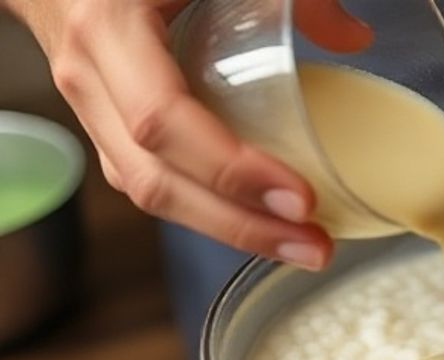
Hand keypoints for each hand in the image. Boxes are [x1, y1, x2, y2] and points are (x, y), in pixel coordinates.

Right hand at [3, 0, 371, 269]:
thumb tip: (356, 38)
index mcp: (109, 27)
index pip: (165, 120)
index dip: (231, 168)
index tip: (300, 198)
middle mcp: (88, 78)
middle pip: (157, 179)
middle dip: (241, 225)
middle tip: (315, 247)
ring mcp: (89, 109)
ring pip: (151, 191)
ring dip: (229, 229)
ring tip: (301, 247)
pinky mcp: (105, 126)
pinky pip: (152, 179)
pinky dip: (208, 209)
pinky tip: (261, 224)